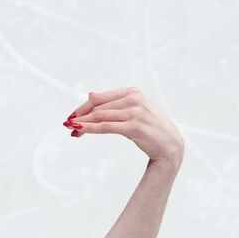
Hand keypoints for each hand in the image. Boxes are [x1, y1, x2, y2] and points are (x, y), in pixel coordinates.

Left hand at [65, 87, 184, 168]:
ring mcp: (135, 112)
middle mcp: (134, 99)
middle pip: (97, 107)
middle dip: (80, 117)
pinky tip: (79, 131)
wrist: (170, 145)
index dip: (82, 108)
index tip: (72, 117)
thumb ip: (114, 104)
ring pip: (99, 116)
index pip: (99, 98)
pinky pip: (106, 126)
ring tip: (71, 130)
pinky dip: (90, 128)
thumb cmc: (149, 128)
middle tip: (68, 126)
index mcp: (132, 92)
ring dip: (82, 124)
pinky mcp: (134, 127)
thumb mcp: (133, 111)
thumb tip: (90, 94)